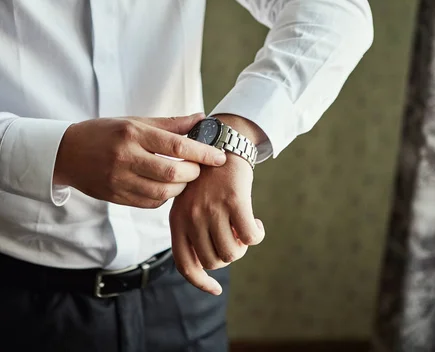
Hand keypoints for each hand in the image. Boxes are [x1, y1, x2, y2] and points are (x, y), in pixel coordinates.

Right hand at [53, 113, 226, 207]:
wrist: (66, 152)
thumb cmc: (105, 132)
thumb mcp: (135, 121)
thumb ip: (170, 124)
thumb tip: (201, 118)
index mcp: (132, 133)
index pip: (176, 146)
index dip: (203, 153)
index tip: (220, 156)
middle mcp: (125, 157)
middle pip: (172, 173)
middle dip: (193, 173)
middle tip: (199, 168)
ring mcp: (118, 180)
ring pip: (162, 193)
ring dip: (180, 188)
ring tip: (184, 178)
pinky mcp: (115, 196)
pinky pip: (149, 203)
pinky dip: (164, 197)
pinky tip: (167, 187)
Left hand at [170, 153, 264, 294]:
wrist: (221, 143)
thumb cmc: (207, 177)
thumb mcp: (188, 202)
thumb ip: (192, 229)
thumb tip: (208, 264)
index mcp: (177, 220)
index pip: (184, 264)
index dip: (200, 282)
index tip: (215, 290)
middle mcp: (192, 217)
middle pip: (213, 261)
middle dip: (228, 256)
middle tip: (234, 239)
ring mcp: (212, 210)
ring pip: (232, 253)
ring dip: (243, 247)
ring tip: (245, 230)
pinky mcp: (234, 202)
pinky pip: (251, 238)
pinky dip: (257, 235)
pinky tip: (257, 223)